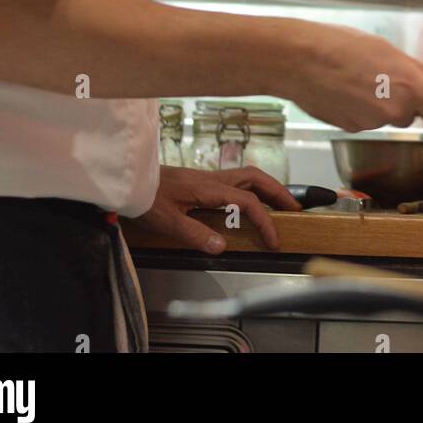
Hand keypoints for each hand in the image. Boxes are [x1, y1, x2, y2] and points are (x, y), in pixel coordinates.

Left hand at [128, 166, 302, 253]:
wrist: (127, 179)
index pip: (248, 203)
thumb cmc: (144, 197)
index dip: (265, 222)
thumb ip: (195, 234)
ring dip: (268, 188)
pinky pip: (236, 181)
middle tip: (295, 209)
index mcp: (209, 189)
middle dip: (279, 193)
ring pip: (248, 176)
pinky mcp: (201, 182)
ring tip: (280, 205)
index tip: (274, 240)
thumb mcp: (167, 221)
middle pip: (256, 178)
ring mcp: (208, 178)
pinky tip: (251, 202)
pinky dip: (252, 189)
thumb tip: (222, 246)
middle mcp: (213, 179)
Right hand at [285, 24, 422, 131]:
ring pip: (388, 118)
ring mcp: (372, 123)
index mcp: (409, 86)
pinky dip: (361, 110)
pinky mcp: (352, 129)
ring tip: (359, 80)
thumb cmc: (340, 47)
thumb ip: (422, 70)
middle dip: (405, 100)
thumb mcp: (388, 49)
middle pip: (414, 115)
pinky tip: (346, 91)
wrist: (298, 60)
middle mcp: (394, 110)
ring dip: (380, 104)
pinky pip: (367, 122)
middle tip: (383, 76)